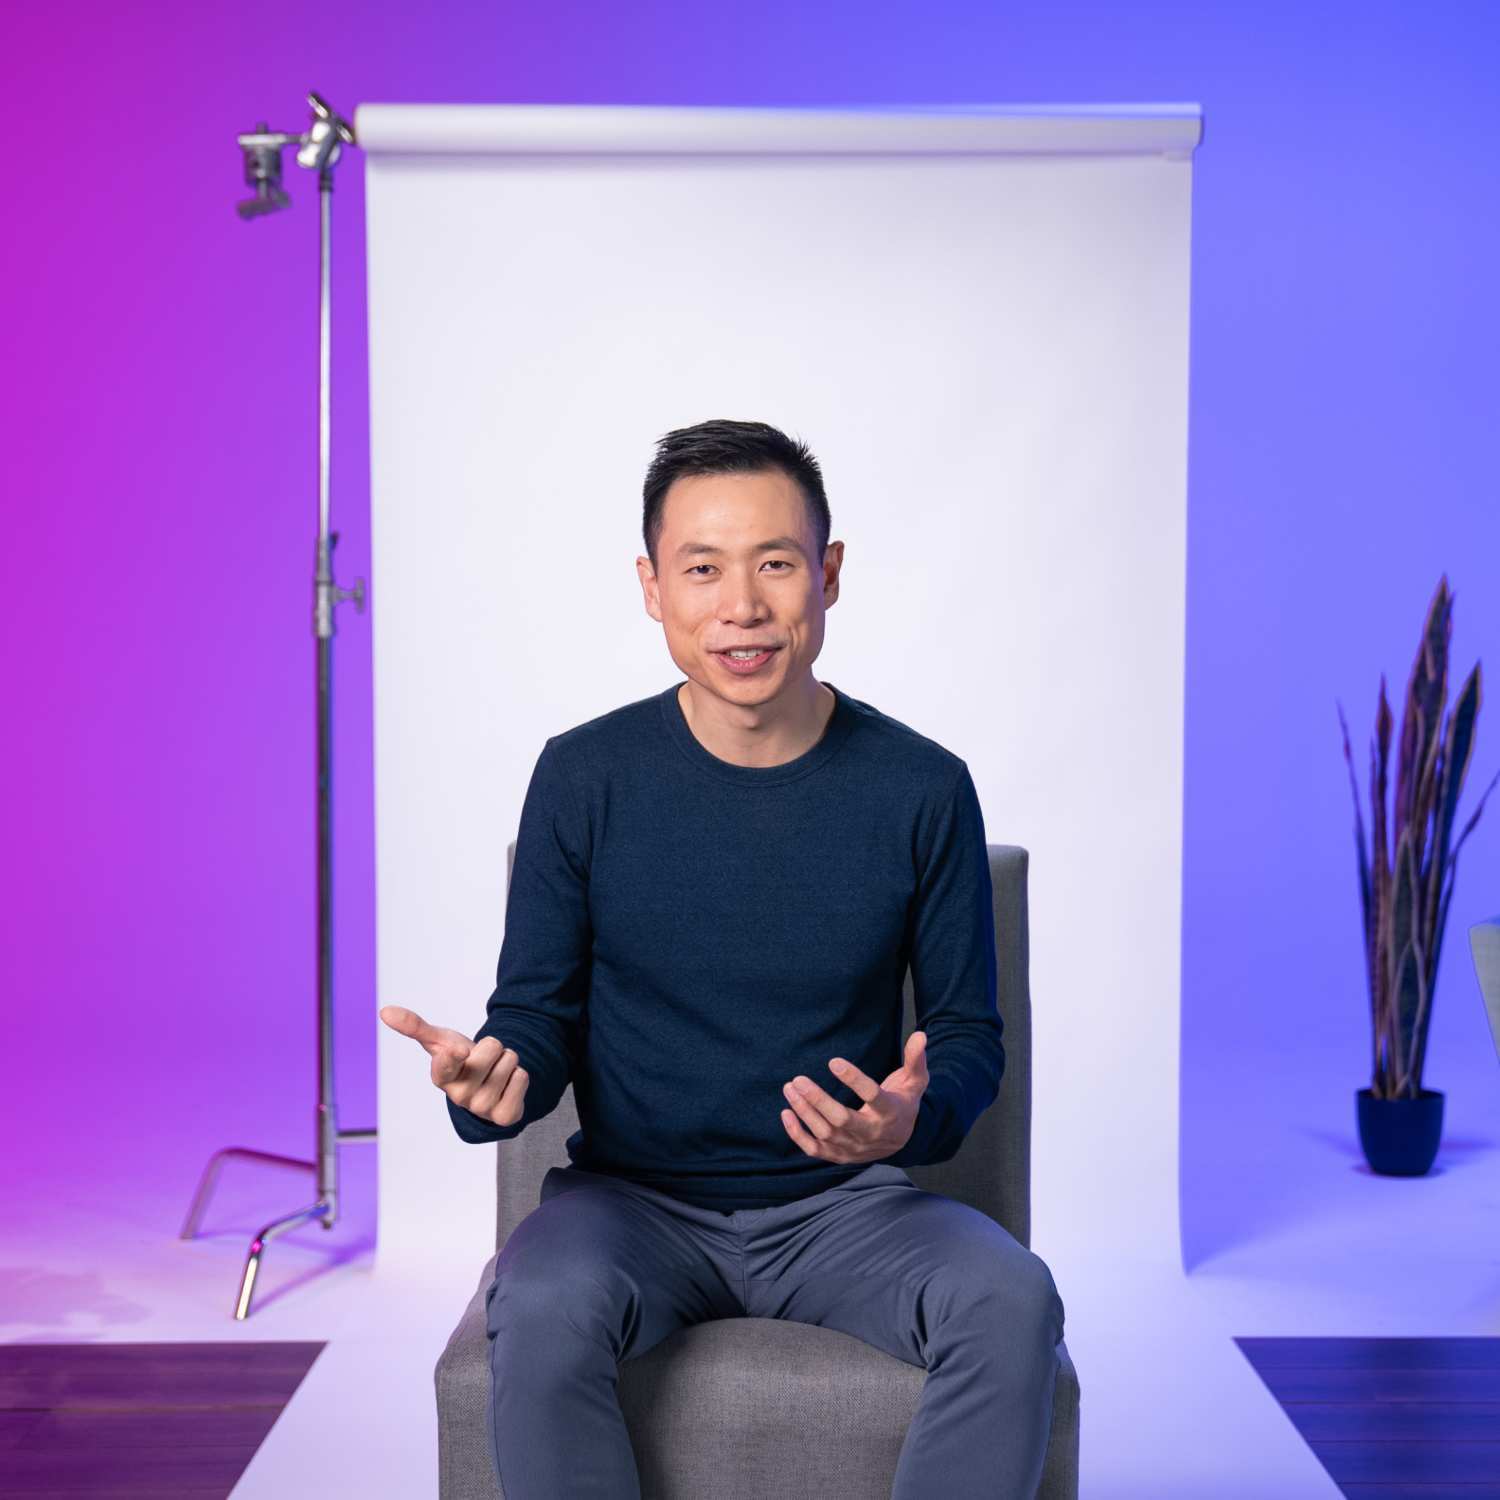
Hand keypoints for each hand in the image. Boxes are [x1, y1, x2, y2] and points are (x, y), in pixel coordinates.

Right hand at [379, 1006, 529, 1126]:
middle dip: (493, 1047)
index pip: (445, 1065)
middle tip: (484, 1060)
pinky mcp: (504, 1116)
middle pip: (492, 1048)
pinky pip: (522, 1078)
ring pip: (510, 1060)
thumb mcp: (439, 1041)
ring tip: (495, 1070)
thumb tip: (385, 1011)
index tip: (459, 1051)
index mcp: (441, 1076)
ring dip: (507, 1060)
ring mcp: (482, 1107)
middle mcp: (459, 1096)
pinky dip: (519, 1076)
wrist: (487, 1086)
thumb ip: (414, 1026)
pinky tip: (507, 1085)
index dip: (454, 1056)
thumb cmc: (461, 1060)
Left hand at [780, 1031, 928, 1164]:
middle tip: (798, 1079)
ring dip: (805, 1112)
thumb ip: (916, 1059)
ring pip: (825, 1134)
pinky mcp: (841, 1156)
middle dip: (818, 1100)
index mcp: (890, 1112)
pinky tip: (786, 1113)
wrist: (905, 1141)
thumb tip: (920, 1035)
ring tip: (790, 1088)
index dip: (854, 1079)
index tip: (833, 1062)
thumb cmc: (905, 1104)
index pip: (872, 1096)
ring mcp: (855, 1147)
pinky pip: (816, 1150)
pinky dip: (798, 1135)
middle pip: (842, 1120)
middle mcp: (872, 1133)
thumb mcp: (915, 1081)